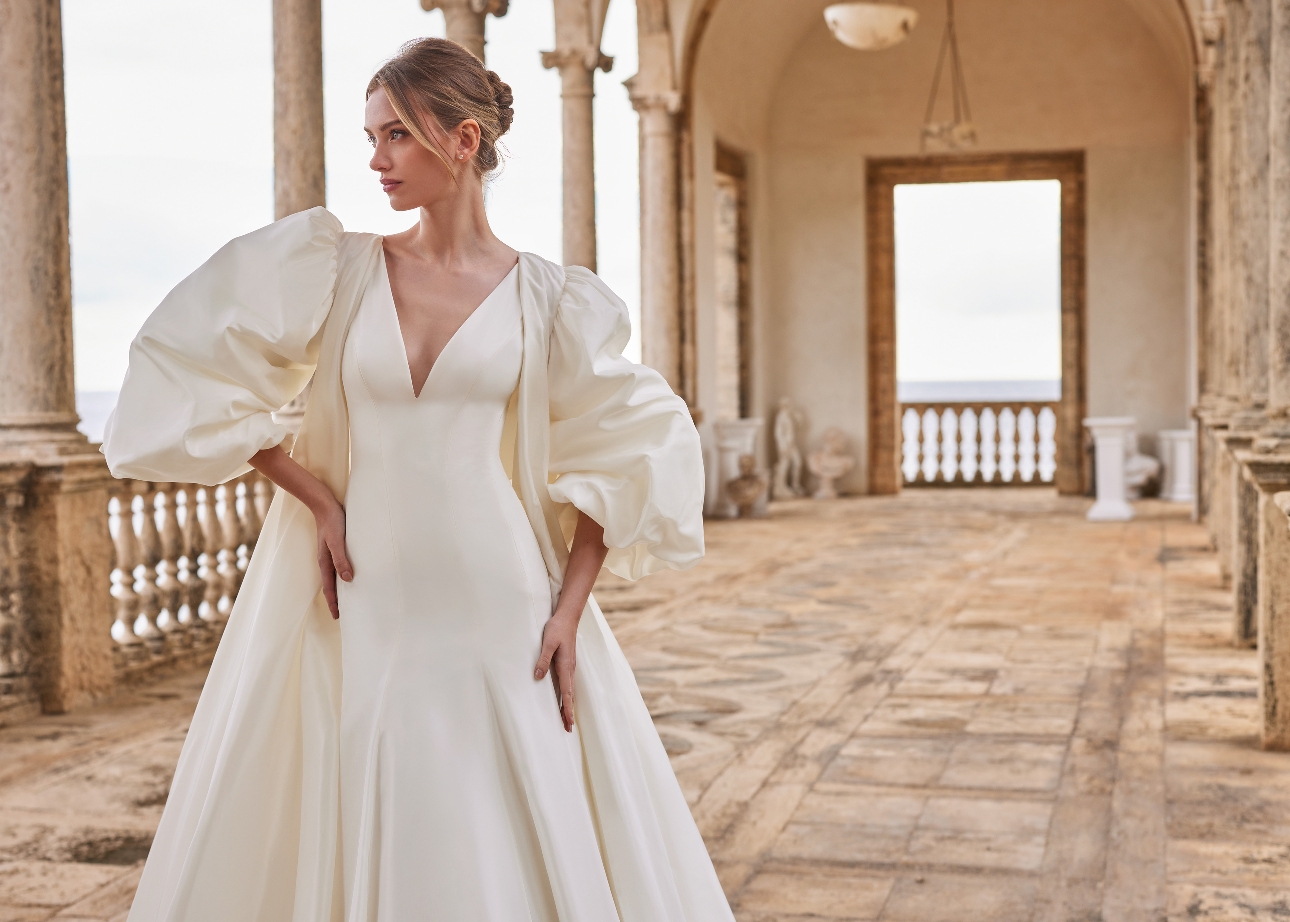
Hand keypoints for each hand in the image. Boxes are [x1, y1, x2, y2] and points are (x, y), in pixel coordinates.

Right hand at [314, 499, 352, 619]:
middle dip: (336, 600)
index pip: (330, 588)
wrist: (324, 504)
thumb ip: (341, 559)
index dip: (333, 602)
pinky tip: (350, 574)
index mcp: (325, 562)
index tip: (337, 617)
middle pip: (331, 585)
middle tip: (342, 613)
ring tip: (348, 598)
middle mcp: (327, 560)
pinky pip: (339, 565)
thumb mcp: (337, 541)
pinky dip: (343, 574)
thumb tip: (348, 579)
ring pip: (335, 576)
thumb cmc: (332, 522)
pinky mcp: (336, 546)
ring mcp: (330, 554)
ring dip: (340, 588)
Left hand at [534, 611, 577, 731]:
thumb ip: (543, 660)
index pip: (567, 693)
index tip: (568, 722)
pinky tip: (564, 698)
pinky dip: (567, 695)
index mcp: (566, 667)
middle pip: (570, 695)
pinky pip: (567, 684)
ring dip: (568, 705)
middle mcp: (569, 669)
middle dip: (568, 712)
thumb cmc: (557, 629)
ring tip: (566, 719)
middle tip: (568, 728)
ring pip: (569, 690)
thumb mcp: (547, 643)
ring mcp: (569, 667)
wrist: (567, 617)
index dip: (567, 708)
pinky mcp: (566, 663)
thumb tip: (538, 677)